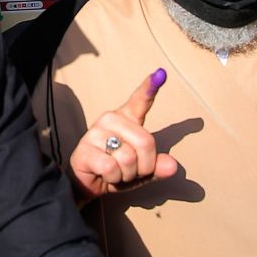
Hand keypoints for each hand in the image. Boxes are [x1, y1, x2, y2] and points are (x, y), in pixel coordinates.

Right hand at [68, 69, 178, 202]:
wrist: (87, 183)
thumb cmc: (116, 171)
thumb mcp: (142, 171)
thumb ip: (157, 167)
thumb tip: (171, 166)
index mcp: (127, 118)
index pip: (140, 100)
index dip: (150, 87)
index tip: (161, 73)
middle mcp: (111, 119)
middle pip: (145, 142)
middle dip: (144, 166)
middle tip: (131, 171)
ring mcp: (95, 132)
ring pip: (129, 158)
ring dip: (127, 175)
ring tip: (116, 173)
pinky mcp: (85, 149)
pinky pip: (112, 168)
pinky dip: (114, 179)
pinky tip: (104, 175)